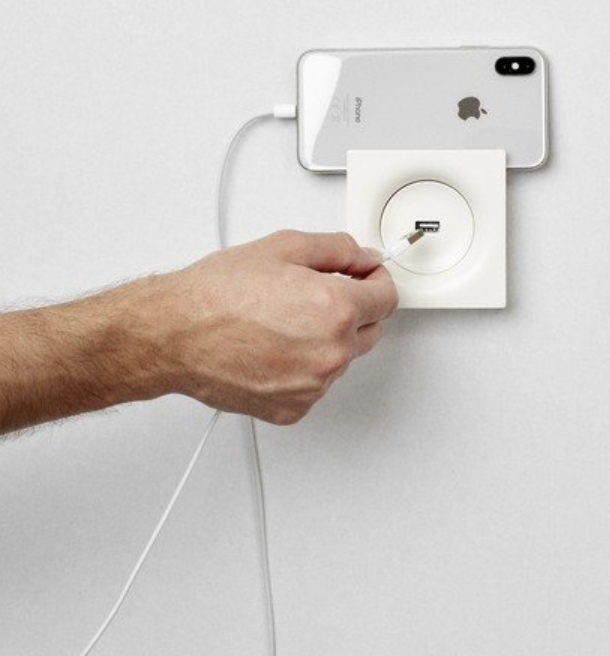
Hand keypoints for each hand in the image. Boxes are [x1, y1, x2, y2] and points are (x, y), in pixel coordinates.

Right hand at [152, 231, 398, 423]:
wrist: (176, 334)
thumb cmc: (218, 294)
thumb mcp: (286, 247)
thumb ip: (339, 250)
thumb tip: (363, 258)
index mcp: (337, 309)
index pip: (387, 298)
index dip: (376, 281)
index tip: (367, 277)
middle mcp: (331, 352)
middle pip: (371, 330)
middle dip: (353, 310)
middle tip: (316, 295)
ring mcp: (313, 385)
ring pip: (341, 358)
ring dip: (326, 340)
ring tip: (283, 322)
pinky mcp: (293, 408)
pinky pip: (315, 384)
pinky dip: (303, 367)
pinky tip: (273, 347)